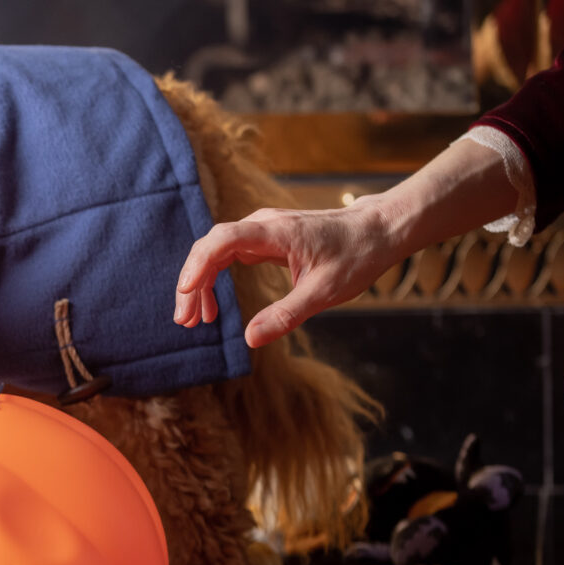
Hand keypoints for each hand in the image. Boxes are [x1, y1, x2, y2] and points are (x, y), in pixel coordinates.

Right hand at [174, 200, 399, 346]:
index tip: (184, 293)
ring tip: (195, 318)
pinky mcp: (265, 239)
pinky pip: (229, 255)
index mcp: (276, 233)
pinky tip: (214, 304)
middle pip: (211, 247)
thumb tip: (250, 339)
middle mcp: (263, 225)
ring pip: (216, 251)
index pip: (222, 240)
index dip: (198, 265)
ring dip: (200, 283)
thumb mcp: (325, 292)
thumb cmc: (357, 255)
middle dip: (192, 283)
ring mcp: (262, 231)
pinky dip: (216, 278)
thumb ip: (286, 315)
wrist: (379, 230)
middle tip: (185, 321)